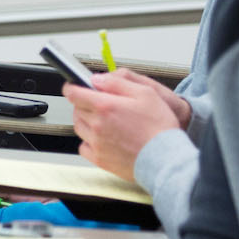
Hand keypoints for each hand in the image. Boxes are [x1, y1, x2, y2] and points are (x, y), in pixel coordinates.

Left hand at [63, 70, 183, 180]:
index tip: (73, 87)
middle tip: (100, 104)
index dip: (72, 87)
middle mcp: (97, 125)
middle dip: (84, 104)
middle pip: (76, 109)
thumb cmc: (159, 127)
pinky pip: (83, 147)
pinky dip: (89, 141)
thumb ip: (117, 83)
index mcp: (105, 106)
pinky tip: (103, 139)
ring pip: (79, 127)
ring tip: (104, 121)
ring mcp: (96, 143)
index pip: (74, 93)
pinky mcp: (99, 159)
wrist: (165, 159)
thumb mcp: (145, 93)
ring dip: (86, 121)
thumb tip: (97, 79)